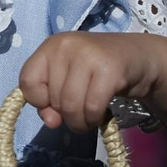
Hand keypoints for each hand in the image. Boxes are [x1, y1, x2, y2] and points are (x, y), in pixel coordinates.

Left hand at [18, 31, 166, 132]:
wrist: (138, 57)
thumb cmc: (96, 71)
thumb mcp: (67, 80)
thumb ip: (49, 102)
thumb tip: (51, 122)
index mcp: (51, 45)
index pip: (27, 81)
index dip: (39, 101)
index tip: (54, 103)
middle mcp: (67, 45)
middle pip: (53, 99)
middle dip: (66, 115)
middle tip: (80, 110)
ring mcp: (88, 55)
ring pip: (71, 106)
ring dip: (80, 122)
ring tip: (89, 117)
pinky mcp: (110, 69)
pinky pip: (92, 107)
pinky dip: (94, 118)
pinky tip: (100, 114)